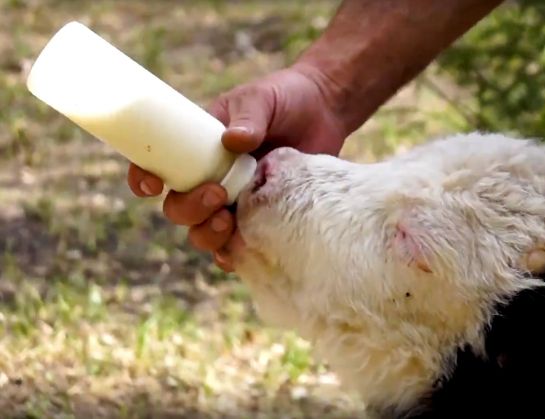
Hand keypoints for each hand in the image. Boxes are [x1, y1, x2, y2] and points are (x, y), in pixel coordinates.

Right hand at [127, 65, 347, 271]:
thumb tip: (233, 141)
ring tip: (229, 222)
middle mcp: (209, 179)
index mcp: (197, 149)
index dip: (144, 180)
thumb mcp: (261, 99)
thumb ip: (248, 117)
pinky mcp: (261, 218)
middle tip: (216, 194)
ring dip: (207, 235)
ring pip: (204, 233)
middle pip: (179, 208)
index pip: (157, 167)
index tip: (154, 183)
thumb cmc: (284, 99)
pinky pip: (239, 247)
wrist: (324, 112)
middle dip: (188, 209)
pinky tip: (244, 251)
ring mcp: (235, 202)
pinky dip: (234, 255)